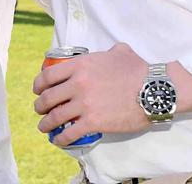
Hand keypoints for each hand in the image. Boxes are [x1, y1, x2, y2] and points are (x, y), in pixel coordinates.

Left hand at [33, 42, 150, 145]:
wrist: (154, 90)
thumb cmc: (139, 70)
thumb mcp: (120, 53)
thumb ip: (109, 52)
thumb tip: (112, 52)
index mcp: (80, 66)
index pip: (48, 76)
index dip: (38, 85)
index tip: (38, 90)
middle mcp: (78, 84)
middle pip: (48, 98)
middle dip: (40, 106)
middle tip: (40, 110)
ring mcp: (84, 104)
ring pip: (55, 117)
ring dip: (46, 124)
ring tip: (44, 127)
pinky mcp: (93, 122)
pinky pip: (70, 133)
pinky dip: (61, 138)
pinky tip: (59, 140)